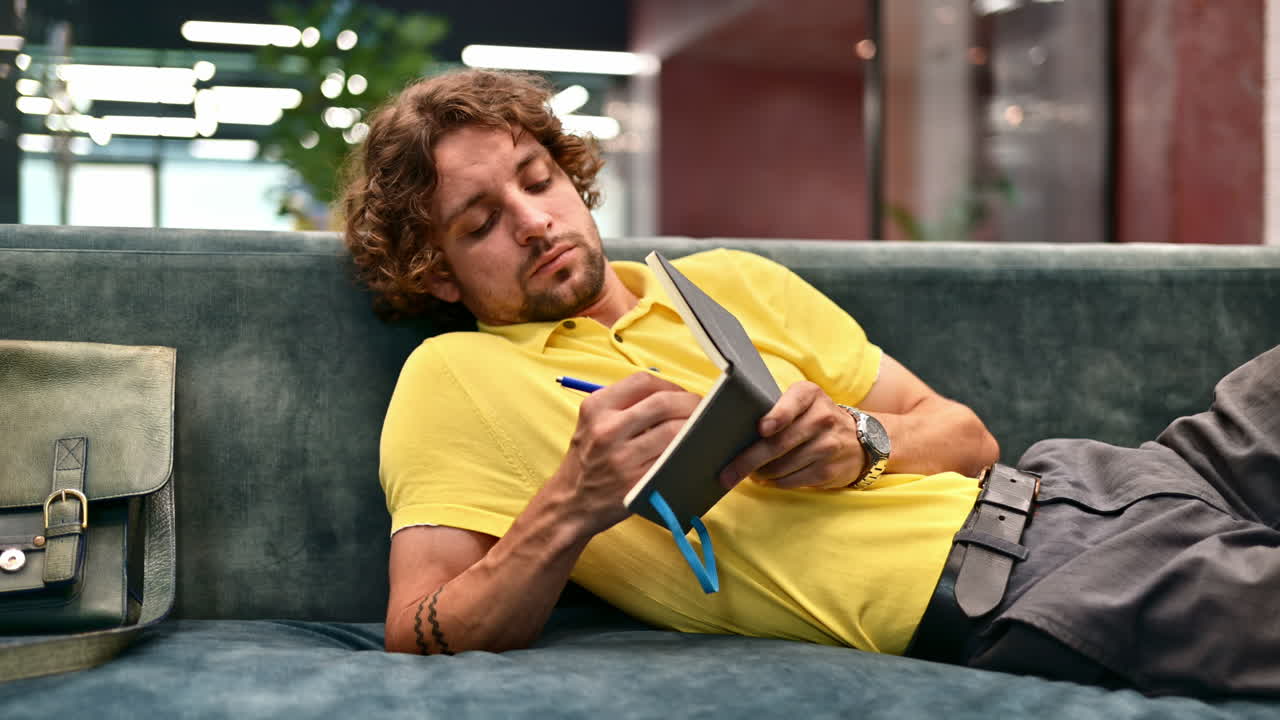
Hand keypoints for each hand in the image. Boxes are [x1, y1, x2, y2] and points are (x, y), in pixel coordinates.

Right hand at [552, 372, 701, 534]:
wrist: (570, 504)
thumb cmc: (588, 462)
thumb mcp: (593, 423)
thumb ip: (625, 405)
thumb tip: (673, 395)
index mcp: (596, 408)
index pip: (644, 382)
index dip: (671, 385)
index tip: (681, 394)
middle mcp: (607, 429)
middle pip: (664, 403)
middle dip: (691, 404)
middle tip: (702, 411)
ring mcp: (622, 457)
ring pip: (674, 432)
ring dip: (695, 429)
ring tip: (701, 430)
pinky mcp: (637, 482)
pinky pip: (672, 460)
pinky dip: (688, 453)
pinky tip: (692, 452)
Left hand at [718, 381, 864, 489]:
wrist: (859, 441)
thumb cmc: (814, 419)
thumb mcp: (803, 403)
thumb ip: (776, 409)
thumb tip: (735, 432)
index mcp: (810, 395)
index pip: (793, 403)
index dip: (778, 416)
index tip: (762, 428)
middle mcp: (822, 418)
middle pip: (779, 443)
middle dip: (748, 461)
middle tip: (727, 473)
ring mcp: (828, 446)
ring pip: (782, 466)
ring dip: (759, 473)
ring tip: (749, 472)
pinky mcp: (828, 471)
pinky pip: (791, 480)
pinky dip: (774, 482)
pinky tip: (767, 479)